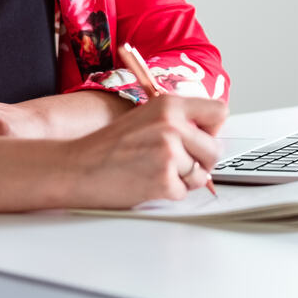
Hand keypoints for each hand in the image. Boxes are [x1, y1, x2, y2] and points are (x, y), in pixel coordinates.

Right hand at [63, 94, 226, 208]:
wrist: (78, 167)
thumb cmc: (107, 146)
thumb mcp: (146, 117)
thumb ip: (176, 121)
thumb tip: (208, 135)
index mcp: (169, 104)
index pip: (220, 111)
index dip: (212, 129)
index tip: (200, 137)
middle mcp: (172, 125)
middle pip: (215, 149)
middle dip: (202, 161)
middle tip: (177, 163)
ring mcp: (169, 152)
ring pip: (202, 174)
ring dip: (184, 179)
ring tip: (156, 172)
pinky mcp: (164, 179)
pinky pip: (184, 192)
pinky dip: (169, 193)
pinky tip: (148, 182)